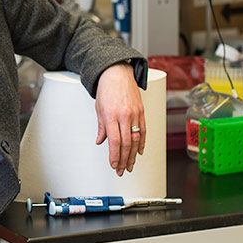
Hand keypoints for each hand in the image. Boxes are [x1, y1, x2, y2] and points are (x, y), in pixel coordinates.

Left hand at [94, 62, 144, 176]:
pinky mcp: (141, 111)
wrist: (117, 73)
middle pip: (126, 143)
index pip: (115, 141)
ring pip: (136, 139)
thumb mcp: (98, 108)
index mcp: (111, 115)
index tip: (114, 165)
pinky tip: (139, 152)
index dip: (115, 156)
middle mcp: (124, 115)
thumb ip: (101, 127)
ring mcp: (135, 113)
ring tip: (130, 165)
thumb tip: (100, 141)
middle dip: (124, 159)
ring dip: (133, 155)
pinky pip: (143, 130)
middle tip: (122, 170)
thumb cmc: (106, 89)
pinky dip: (142, 142)